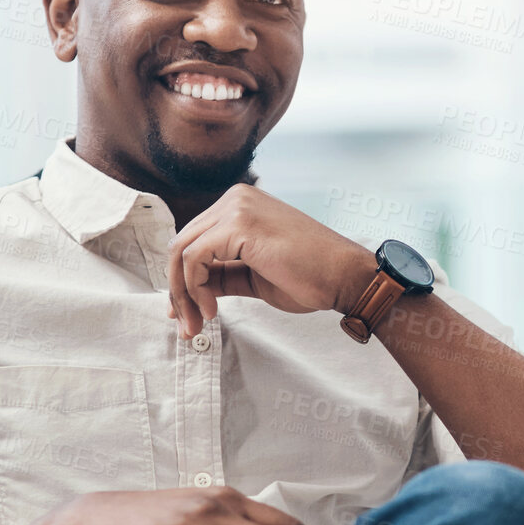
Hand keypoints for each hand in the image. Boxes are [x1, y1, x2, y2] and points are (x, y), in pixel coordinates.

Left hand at [163, 185, 375, 337]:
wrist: (346, 277)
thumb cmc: (310, 277)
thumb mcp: (252, 276)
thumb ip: (221, 275)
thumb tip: (186, 291)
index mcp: (240, 205)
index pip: (193, 240)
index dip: (182, 280)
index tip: (185, 314)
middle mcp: (235, 198)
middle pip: (181, 244)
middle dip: (178, 291)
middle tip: (186, 326)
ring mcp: (236, 207)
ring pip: (181, 251)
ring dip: (183, 294)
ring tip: (198, 322)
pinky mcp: (239, 224)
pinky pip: (194, 257)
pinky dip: (194, 288)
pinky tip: (212, 309)